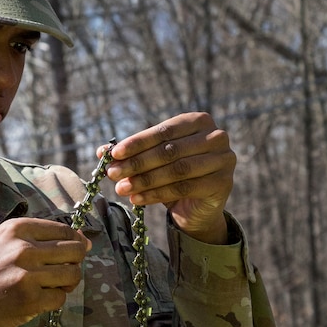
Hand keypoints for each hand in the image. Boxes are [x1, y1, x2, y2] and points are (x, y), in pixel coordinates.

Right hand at [0, 217, 90, 326]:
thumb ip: (35, 238)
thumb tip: (82, 239)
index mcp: (17, 228)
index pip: (65, 230)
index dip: (76, 242)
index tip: (74, 253)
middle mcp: (23, 248)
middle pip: (75, 251)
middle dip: (75, 263)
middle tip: (62, 272)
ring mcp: (27, 274)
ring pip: (73, 275)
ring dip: (67, 284)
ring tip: (50, 287)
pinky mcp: (29, 300)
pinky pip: (60, 298)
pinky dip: (54, 301)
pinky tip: (38, 301)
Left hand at [102, 112, 234, 243]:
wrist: (198, 205)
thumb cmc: (174, 174)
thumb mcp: (153, 159)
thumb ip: (132, 152)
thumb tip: (102, 151)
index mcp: (198, 121)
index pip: (164, 131)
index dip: (137, 143)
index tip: (113, 154)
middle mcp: (216, 136)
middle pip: (170, 150)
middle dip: (137, 163)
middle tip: (113, 174)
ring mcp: (224, 159)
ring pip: (177, 170)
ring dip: (145, 180)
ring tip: (122, 188)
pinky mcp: (223, 183)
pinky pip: (185, 188)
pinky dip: (157, 194)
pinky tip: (137, 199)